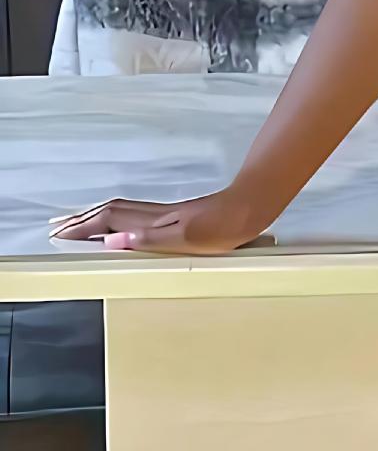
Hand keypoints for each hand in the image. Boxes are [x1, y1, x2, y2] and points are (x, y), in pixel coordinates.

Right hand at [48, 186, 275, 254]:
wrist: (249, 209)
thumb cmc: (223, 228)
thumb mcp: (186, 240)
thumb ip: (148, 240)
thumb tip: (112, 241)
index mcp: (152, 222)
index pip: (106, 222)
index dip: (81, 228)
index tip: (58, 235)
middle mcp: (153, 215)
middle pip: (107, 213)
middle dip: (79, 220)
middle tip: (55, 226)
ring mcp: (162, 214)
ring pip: (118, 212)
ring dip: (94, 216)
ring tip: (76, 223)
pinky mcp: (173, 217)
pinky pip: (131, 214)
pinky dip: (113, 218)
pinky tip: (118, 224)